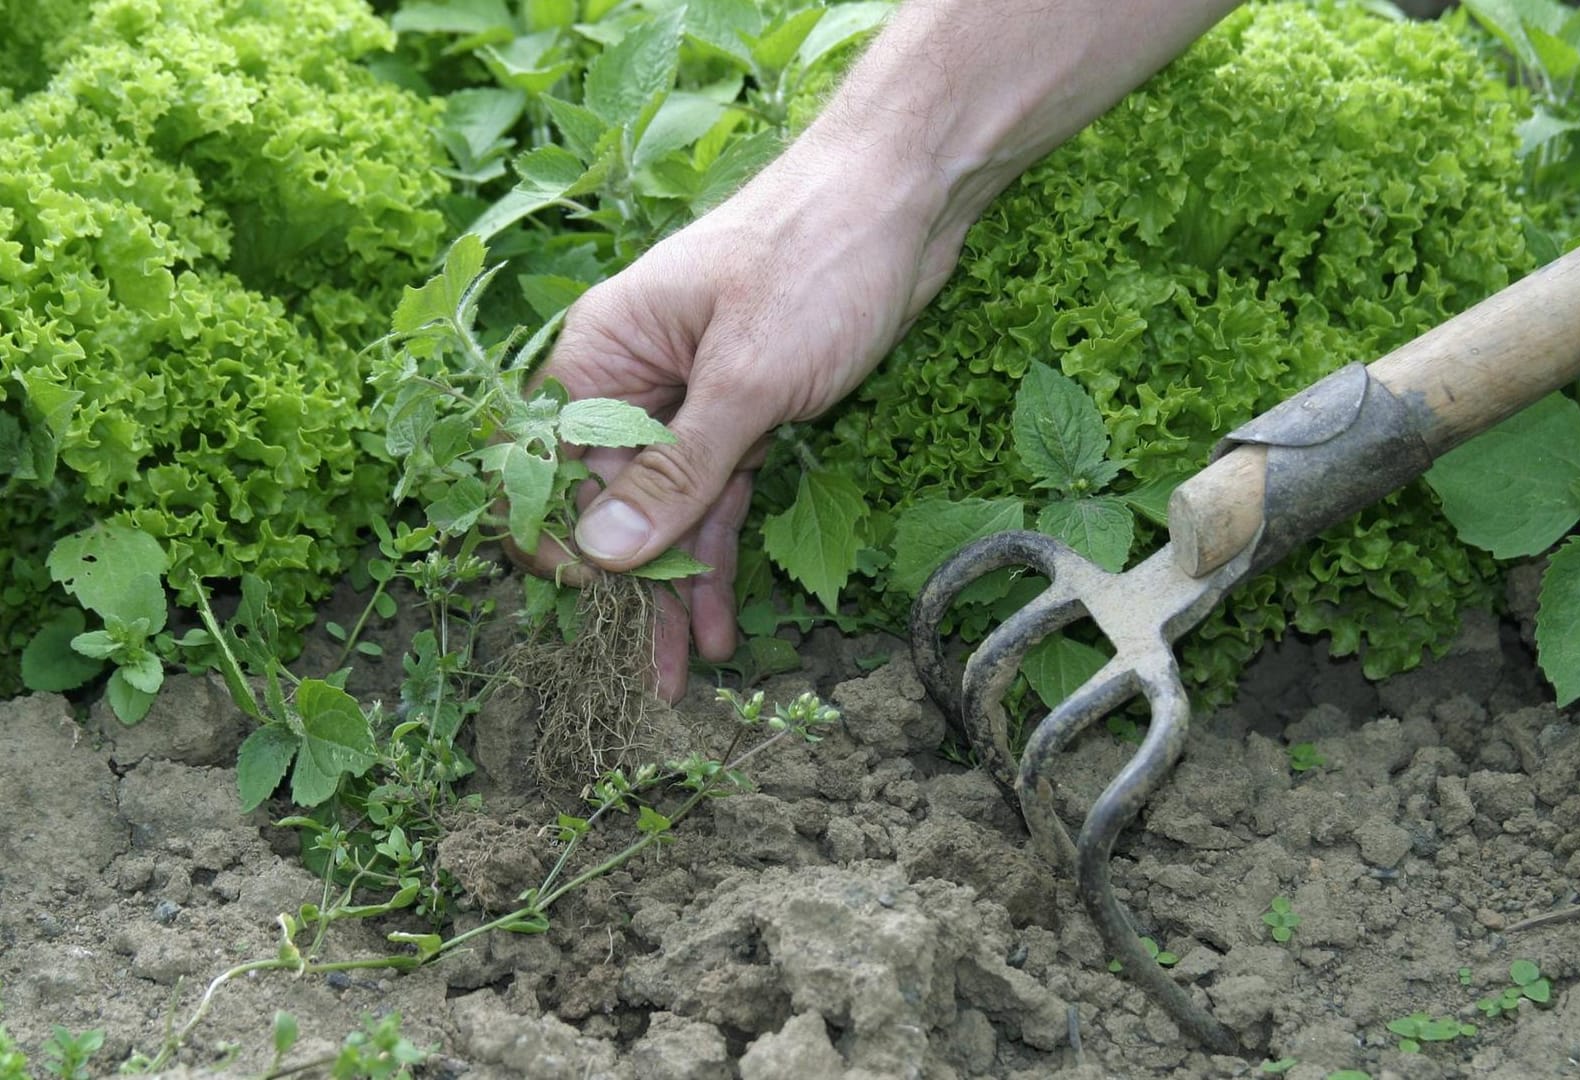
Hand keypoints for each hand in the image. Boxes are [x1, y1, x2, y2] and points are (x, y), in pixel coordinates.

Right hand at [507, 136, 969, 700]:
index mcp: (604, 353)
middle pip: (610, 500)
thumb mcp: (743, 380)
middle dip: (628, 590)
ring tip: (683, 676)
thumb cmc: (814, 261)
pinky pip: (719, 496)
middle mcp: (635, 378)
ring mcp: (692, 398)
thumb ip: (672, 473)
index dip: (559, 541)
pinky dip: (721, 553)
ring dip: (678, 590)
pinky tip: (725, 623)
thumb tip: (599, 554)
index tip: (587, 609)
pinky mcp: (748, 411)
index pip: (548, 463)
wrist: (907, 197)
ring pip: (668, 511)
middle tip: (646, 677)